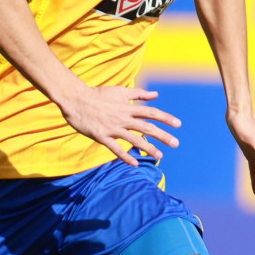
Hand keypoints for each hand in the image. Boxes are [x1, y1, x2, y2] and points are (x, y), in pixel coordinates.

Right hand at [58, 85, 180, 164]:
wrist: (76, 99)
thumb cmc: (98, 94)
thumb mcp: (120, 91)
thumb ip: (139, 94)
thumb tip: (156, 95)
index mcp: (128, 107)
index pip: (151, 112)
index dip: (165, 118)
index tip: (178, 124)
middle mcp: (123, 118)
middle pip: (147, 127)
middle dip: (163, 136)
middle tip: (176, 143)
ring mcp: (113, 128)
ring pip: (134, 139)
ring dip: (148, 148)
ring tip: (160, 156)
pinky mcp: (102, 136)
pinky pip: (116, 148)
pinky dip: (125, 156)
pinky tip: (135, 163)